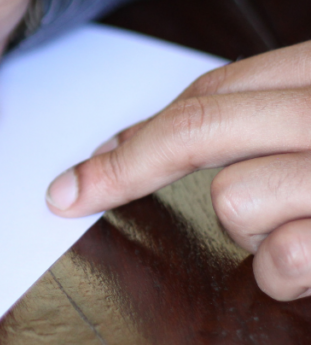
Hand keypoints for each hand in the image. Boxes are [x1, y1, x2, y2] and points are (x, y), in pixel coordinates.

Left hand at [46, 40, 310, 300]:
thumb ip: (251, 121)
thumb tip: (133, 145)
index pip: (212, 90)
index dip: (140, 130)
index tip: (86, 163)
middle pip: (197, 128)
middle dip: (127, 169)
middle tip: (74, 194)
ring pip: (232, 199)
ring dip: (251, 231)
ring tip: (300, 227)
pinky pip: (281, 258)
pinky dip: (286, 273)